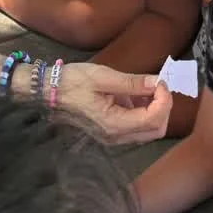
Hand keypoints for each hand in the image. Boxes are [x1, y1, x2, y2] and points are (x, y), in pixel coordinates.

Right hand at [57, 63, 171, 143]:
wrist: (49, 91)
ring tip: (145, 88)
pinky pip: (136, 127)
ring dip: (154, 109)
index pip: (154, 119)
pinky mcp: (111, 131)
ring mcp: (113, 136)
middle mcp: (116, 136)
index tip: (160, 81)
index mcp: (114, 123)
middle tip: (157, 86)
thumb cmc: (72, 82)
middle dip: (164, 107)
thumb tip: (157, 82)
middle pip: (156, 130)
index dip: (164, 99)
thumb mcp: (103, 77)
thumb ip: (132, 82)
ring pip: (149, 130)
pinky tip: (134, 94)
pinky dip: (143, 111)